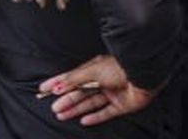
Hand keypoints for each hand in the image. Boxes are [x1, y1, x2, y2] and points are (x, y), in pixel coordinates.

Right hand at [39, 54, 155, 125]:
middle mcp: (105, 79)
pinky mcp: (122, 104)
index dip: (59, 82)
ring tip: (61, 115)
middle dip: (67, 99)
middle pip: (82, 92)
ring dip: (76, 109)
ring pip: (91, 102)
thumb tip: (57, 85)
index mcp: (98, 67)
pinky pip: (106, 112)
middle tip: (53, 107)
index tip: (43, 89)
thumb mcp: (93, 70)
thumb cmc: (120, 67)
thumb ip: (74, 79)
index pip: (74, 76)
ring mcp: (114, 92)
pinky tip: (84, 121)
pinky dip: (95, 117)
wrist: (144, 74)